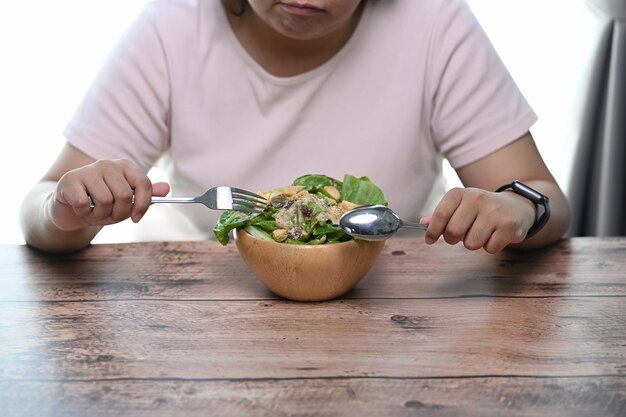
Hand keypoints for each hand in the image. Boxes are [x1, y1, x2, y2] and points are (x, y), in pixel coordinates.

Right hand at [48, 159, 169, 230]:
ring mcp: (88, 170)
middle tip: (109, 215)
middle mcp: (107, 164)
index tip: (136, 218)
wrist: (70, 208)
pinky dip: (84, 214)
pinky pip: (84, 204)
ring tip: (94, 212)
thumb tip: (167, 189)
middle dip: (118, 213)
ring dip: (100, 216)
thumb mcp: (127, 202)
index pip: (144, 183)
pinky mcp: (70, 179)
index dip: (143, 205)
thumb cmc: (102, 204)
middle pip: (124, 195)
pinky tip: (81, 209)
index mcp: (125, 166)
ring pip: (105, 201)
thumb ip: (146, 195)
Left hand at [421, 187, 535, 252]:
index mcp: (460, 193)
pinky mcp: (509, 225)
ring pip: (472, 243)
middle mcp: (477, 198)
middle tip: (462, 235)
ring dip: (474, 243)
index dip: (433, 231)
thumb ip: (442, 215)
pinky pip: (490, 248)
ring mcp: (494, 211)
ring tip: (481, 232)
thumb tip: (422, 224)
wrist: (516, 206)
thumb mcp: (460, 206)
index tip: (430, 240)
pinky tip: (495, 235)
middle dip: (453, 239)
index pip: (440, 214)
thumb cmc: (480, 209)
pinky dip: (491, 246)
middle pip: (454, 232)